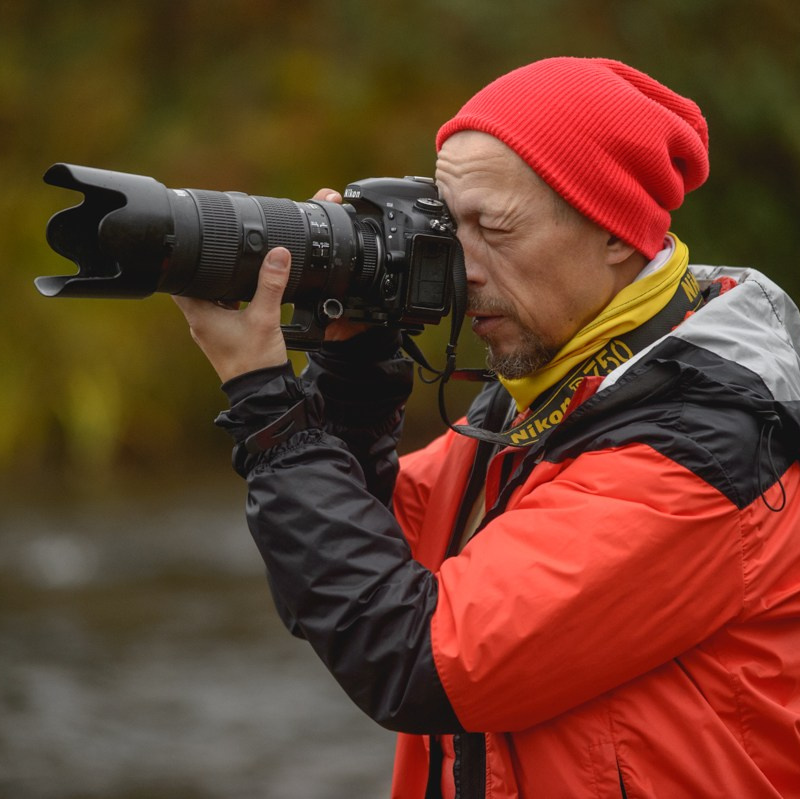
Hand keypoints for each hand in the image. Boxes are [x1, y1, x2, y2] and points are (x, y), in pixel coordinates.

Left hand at [173, 247, 291, 381]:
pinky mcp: (223, 339)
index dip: (188, 263)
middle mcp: (200, 324)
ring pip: (210, 302)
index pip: (180, 281)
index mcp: (200, 315)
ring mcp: (211, 333)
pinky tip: (246, 303)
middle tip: (226, 261)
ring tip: (239, 280)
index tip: (201, 251)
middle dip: (211, 275)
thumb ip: (271, 284)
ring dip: (221, 290)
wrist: (261, 391)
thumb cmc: (255, 361)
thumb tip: (278, 255)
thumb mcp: (265, 317)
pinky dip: (230, 305)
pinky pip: (221, 315)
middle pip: (196, 289)